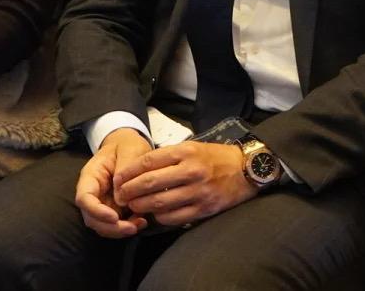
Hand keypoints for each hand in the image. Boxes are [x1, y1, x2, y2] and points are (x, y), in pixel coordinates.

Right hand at [74, 128, 151, 237]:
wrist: (129, 146)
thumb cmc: (127, 145)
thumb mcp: (129, 149)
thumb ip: (124, 169)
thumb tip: (122, 197)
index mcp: (91, 176)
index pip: (84, 198)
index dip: (96, 211)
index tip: (115, 217)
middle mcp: (93, 193)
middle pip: (91, 218)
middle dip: (110, 227)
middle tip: (132, 228)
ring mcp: (102, 202)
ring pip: (103, 225)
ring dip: (119, 230)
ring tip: (140, 223)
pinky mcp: (114, 208)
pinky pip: (116, 224)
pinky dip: (127, 227)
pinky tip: (142, 220)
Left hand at [115, 141, 256, 227]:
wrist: (246, 170)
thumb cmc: (215, 157)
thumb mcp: (192, 147)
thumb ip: (168, 156)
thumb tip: (139, 170)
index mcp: (186, 152)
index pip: (148, 162)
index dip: (129, 172)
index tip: (118, 179)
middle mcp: (191, 171)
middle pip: (150, 183)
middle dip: (130, 191)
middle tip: (121, 195)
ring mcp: (198, 191)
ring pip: (160, 202)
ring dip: (142, 206)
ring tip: (133, 206)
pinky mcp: (204, 208)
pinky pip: (175, 217)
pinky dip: (160, 217)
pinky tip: (155, 214)